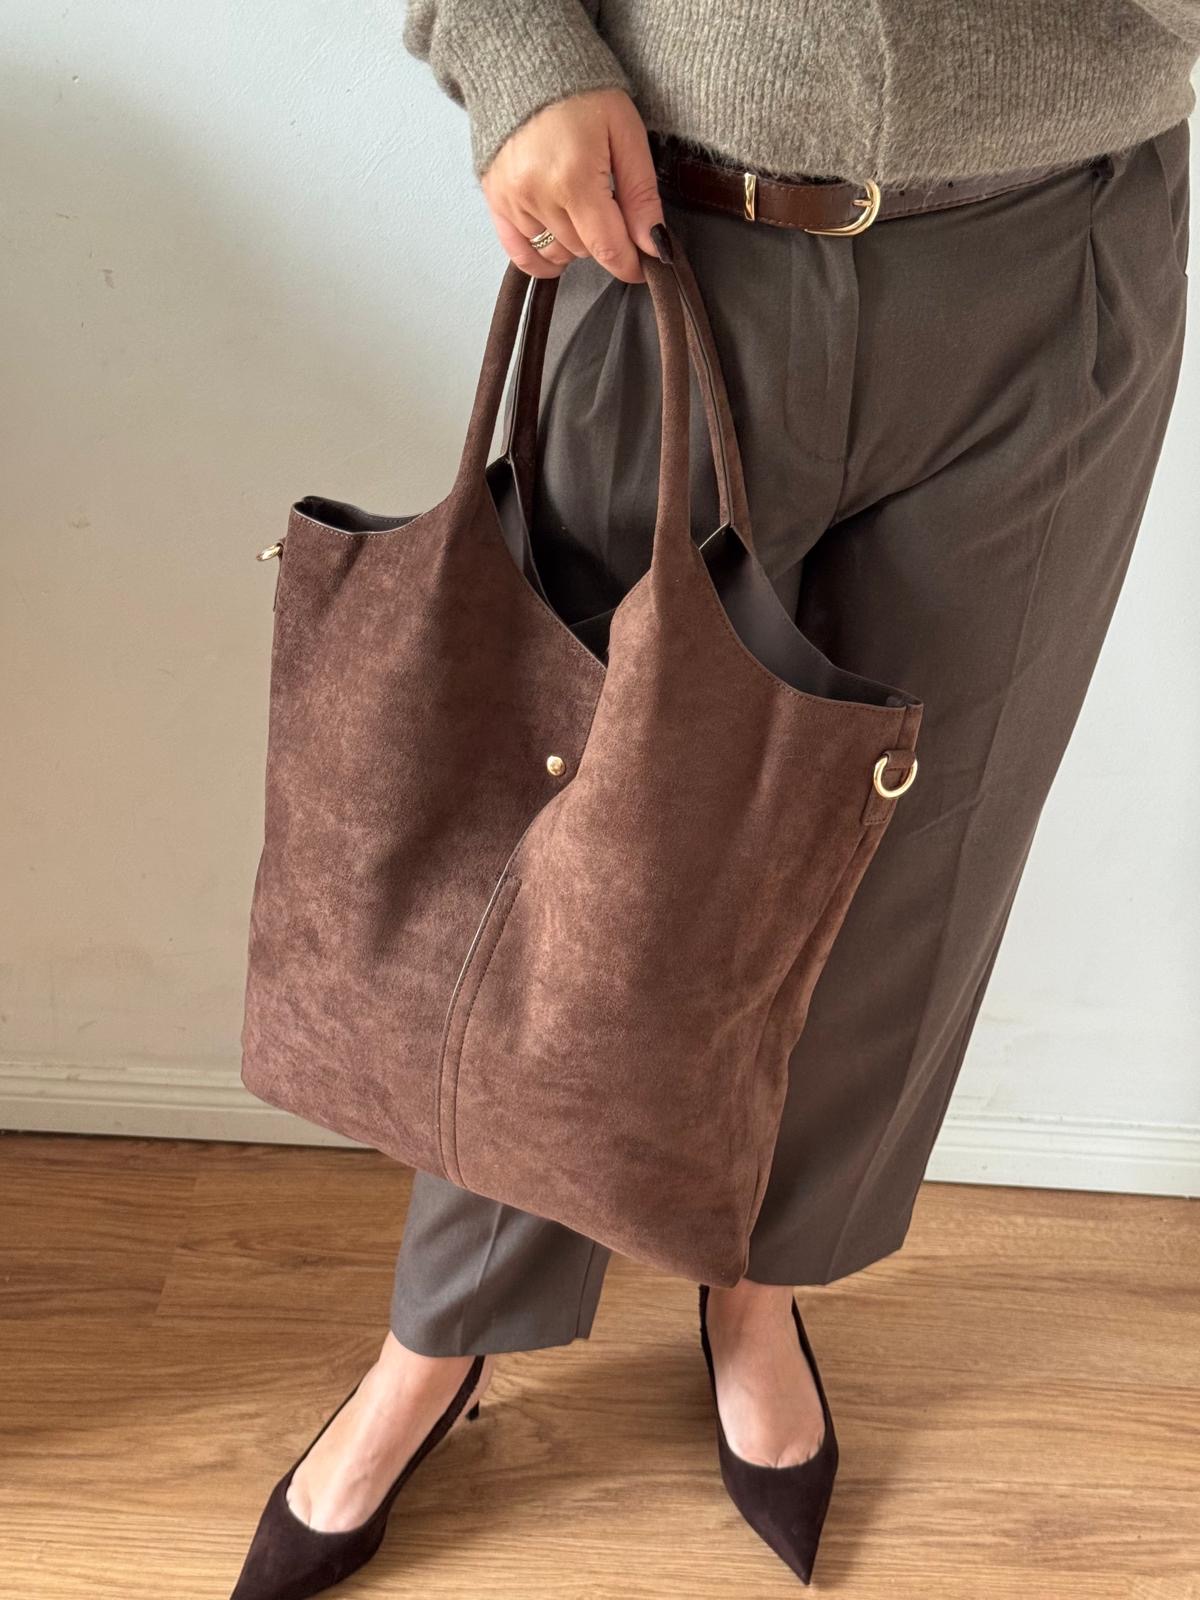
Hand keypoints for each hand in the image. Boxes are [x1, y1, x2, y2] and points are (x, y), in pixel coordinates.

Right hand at [481, 88, 663, 281]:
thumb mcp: (625, 134)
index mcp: (575, 178)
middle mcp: (538, 195)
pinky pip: (521, 255)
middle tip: (610, 205)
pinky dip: (543, 259)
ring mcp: (513, 201)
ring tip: (581, 206)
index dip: (631, 264)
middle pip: (585, 251)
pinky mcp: (495, 201)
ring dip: (576, 242)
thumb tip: (654, 245)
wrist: (525, 64)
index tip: (644, 264)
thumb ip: (641, 195)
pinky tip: (559, 249)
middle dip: (605, 238)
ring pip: (558, 253)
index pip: (608, 248)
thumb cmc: (581, 93)